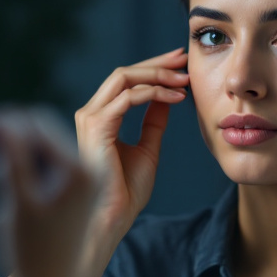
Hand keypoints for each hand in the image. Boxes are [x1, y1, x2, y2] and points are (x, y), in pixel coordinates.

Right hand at [0, 109, 99, 276]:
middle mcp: (87, 170)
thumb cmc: (35, 255)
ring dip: (14, 151)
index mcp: (80, 170)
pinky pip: (44, 165)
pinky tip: (2, 177)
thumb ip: (9, 158)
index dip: (7, 122)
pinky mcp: (72, 190)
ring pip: (40, 148)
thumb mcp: (17, 201)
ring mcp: (82, 180)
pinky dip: (22, 166)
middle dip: (11, 135)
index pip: (39, 125)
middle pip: (42, 132)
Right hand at [73, 48, 187, 267]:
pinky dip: (154, 92)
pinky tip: (176, 98)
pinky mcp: (97, 125)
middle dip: (157, 63)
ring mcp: (91, 117)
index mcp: (101, 118)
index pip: (126, 82)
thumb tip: (167, 97)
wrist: (113, 217)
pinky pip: (128, 97)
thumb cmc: (126, 190)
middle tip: (184, 59)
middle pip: (125, 73)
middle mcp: (92, 113)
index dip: (154, 69)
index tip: (180, 66)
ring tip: (184, 79)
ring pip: (124, 77)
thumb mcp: (148, 148)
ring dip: (158, 74)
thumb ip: (153, 121)